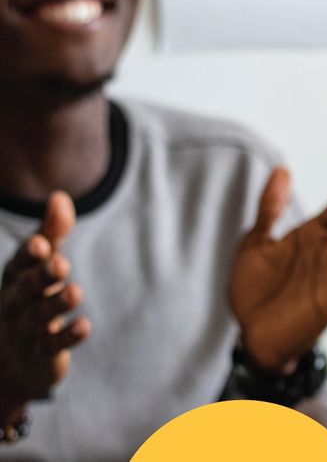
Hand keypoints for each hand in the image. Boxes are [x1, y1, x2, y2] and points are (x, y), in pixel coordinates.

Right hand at [0, 193, 88, 411]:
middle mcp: (14, 304)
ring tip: (75, 292)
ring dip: (55, 304)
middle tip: (62, 263)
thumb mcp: (37, 266)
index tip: (43, 243)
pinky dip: (66, 337)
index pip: (18, 265)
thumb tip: (60, 196)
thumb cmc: (28, 299)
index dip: (29, 256)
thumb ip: (51, 234)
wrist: (9, 362)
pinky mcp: (39, 355)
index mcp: (13, 280)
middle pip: (26, 290)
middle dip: (42, 276)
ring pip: (38, 318)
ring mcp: (23, 332)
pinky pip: (51, 347)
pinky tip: (84, 327)